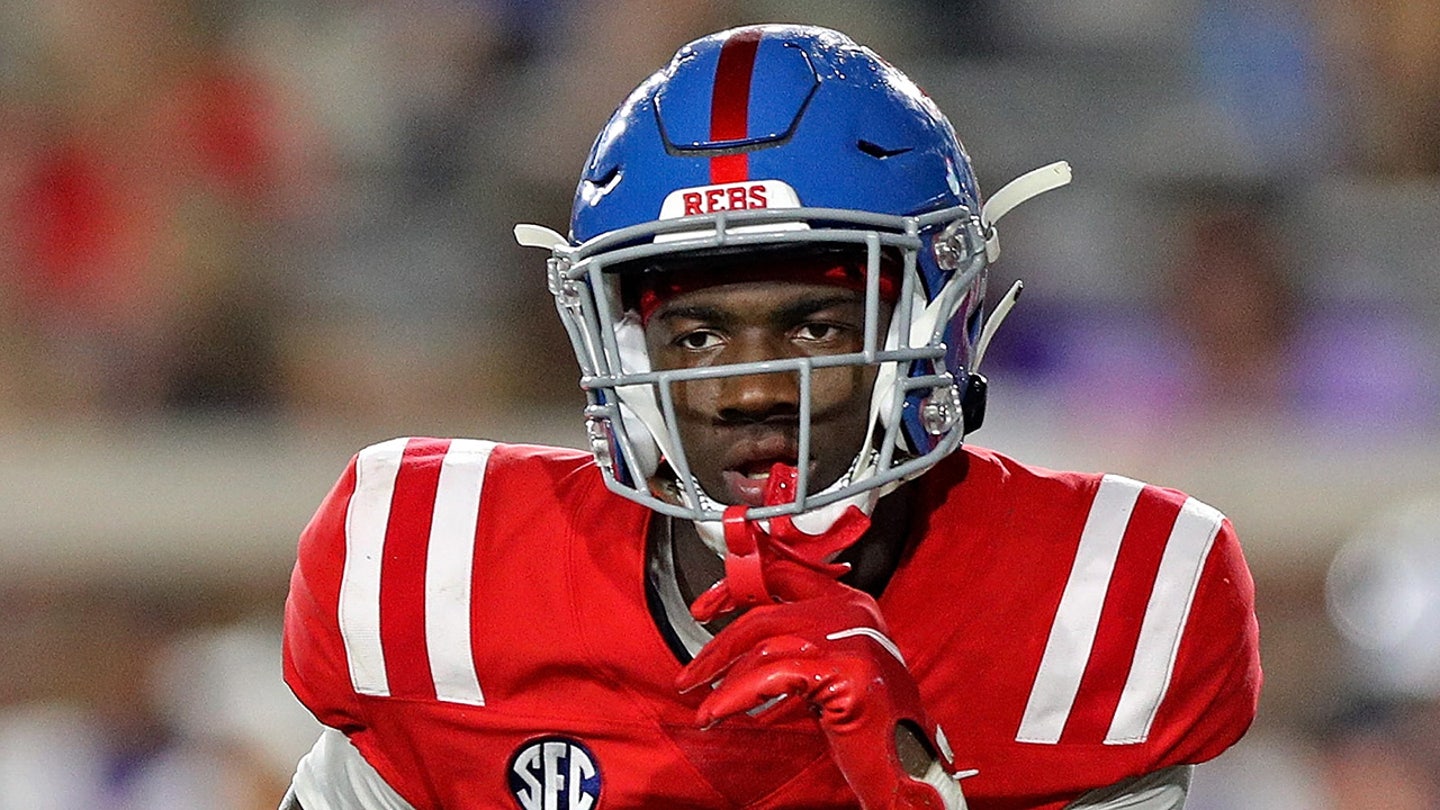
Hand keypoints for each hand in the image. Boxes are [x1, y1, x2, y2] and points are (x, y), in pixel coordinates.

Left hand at [676, 582, 959, 809]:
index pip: (783, 574)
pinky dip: (734, 696)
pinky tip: (716, 713)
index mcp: (851, 603)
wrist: (910, 765)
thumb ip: (799, 644)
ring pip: (762, 644)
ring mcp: (850, 639)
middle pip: (764, 612)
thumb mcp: (833, 670)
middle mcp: (853, 612)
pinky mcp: (845, 671)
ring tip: (699, 701)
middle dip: (718, 643)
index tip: (704, 609)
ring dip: (720, 675)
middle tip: (691, 671)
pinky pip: (770, 677)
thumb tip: (741, 642)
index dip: (735, 588)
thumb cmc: (871, 725)